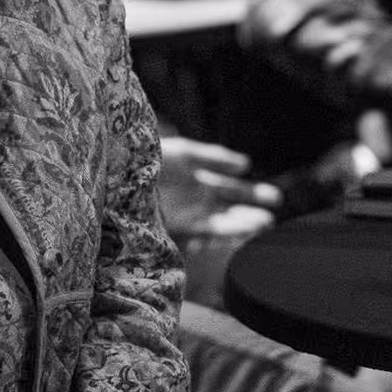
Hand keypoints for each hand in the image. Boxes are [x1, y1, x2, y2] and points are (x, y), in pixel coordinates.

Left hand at [158, 136, 281, 241]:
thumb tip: (246, 164)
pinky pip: (200, 233)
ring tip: (258, 226)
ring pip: (220, 224)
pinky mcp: (176, 226)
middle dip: (250, 215)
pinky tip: (228, 236)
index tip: (274, 200)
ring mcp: (187, 216)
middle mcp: (198, 201)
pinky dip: (213, 237)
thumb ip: (215, 158)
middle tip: (269, 220)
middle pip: (231, 211)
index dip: (254, 195)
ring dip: (238, 226)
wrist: (117, 170)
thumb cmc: (149, 157)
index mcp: (202, 180)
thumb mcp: (185, 154)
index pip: (234, 190)